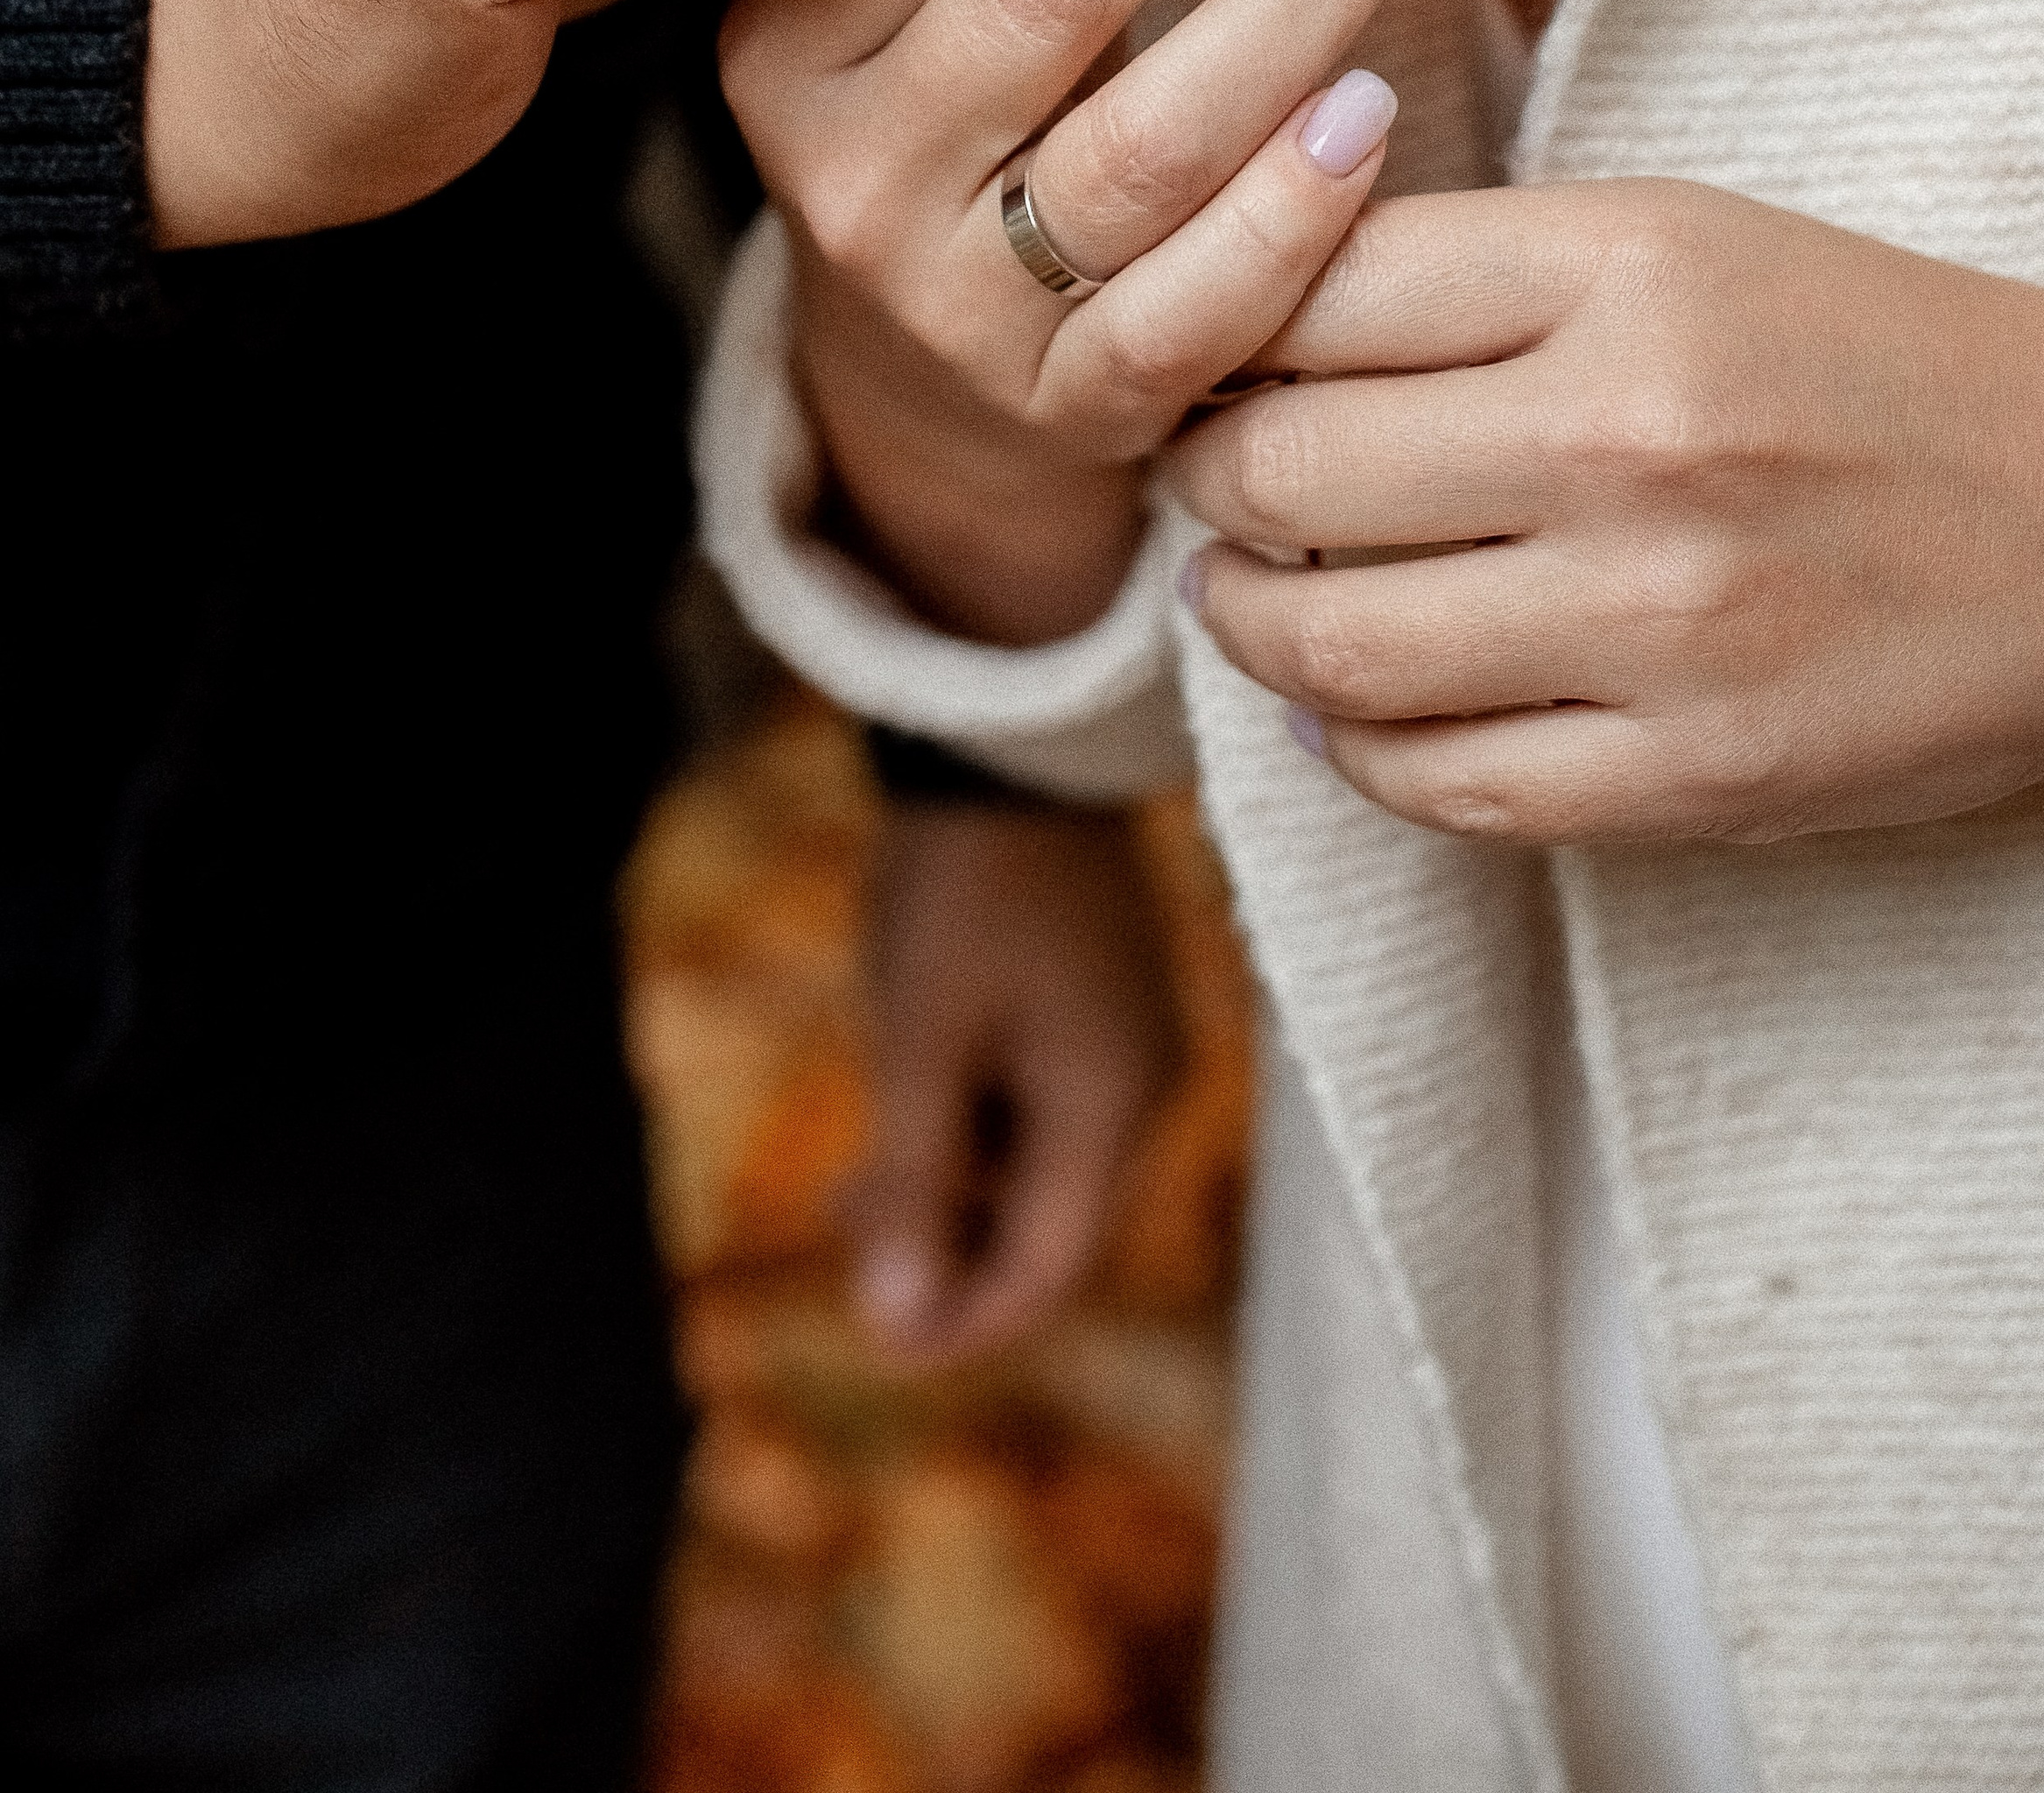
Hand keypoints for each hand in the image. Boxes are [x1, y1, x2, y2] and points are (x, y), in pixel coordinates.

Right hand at [722, 0, 1430, 643]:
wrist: (940, 364)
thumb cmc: (975, 86)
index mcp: (789, 15)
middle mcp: (842, 164)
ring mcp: (947, 299)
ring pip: (1140, 141)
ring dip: (1288, 1)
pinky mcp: (1063, 402)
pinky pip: (1196, 306)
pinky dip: (1295, 204)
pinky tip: (1373, 105)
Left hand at [849, 802, 1184, 1361]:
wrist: (1010, 752)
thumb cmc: (963, 894)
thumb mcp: (921, 1040)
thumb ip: (913, 1184)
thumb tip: (894, 1325)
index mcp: (1114, 1106)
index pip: (1049, 1268)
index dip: (966, 1324)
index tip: (875, 1348)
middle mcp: (1142, 1089)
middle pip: (1047, 1227)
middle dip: (946, 1252)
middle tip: (845, 1233)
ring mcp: (1128, 1048)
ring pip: (1036, 1171)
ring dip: (950, 1191)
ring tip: (853, 1183)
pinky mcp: (1102, 1014)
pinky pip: (1041, 1112)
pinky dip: (972, 1132)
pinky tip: (902, 1118)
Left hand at [1170, 178, 2043, 841]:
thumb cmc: (1863, 360)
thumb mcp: (1677, 239)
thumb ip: (1465, 272)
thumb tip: (1237, 334)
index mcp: (1625, 267)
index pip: (1311, 291)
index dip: (1222, 329)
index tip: (1216, 355)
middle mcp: (1632, 436)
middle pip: (1281, 471)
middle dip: (1202, 481)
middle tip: (1206, 479)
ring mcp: (1662, 622)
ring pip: (1330, 646)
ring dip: (1246, 625)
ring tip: (1249, 595)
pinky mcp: (1696, 776)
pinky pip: (1439, 786)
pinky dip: (1355, 750)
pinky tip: (1350, 708)